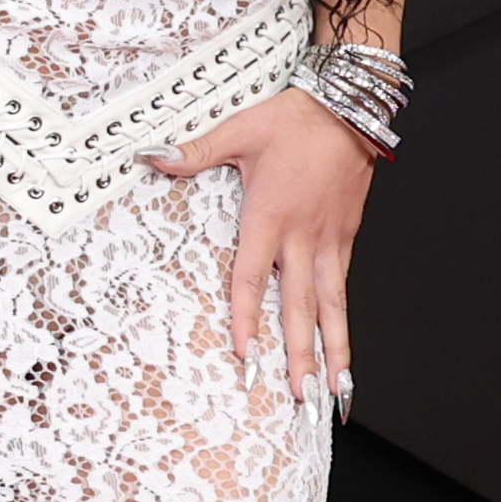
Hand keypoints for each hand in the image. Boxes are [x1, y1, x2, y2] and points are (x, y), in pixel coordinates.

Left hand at [143, 87, 373, 399]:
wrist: (347, 105)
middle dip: (298, 354)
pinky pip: (343, 286)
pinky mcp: (346, 236)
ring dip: (332, 350)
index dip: (245, 317)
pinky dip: (344, 321)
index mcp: (269, 215)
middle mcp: (302, 236)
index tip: (245, 354)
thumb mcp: (238, 130)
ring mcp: (328, 239)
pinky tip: (343, 348)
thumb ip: (195, 152)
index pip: (251, 277)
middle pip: (298, 306)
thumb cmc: (292, 119)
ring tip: (335, 390)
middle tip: (299, 396)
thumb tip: (153, 157)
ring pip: (330, 305)